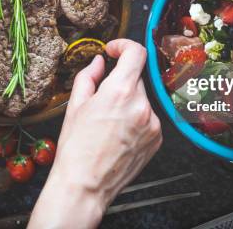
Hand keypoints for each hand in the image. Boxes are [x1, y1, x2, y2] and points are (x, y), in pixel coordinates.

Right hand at [28, 39, 161, 228]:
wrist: (85, 186)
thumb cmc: (76, 149)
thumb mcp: (75, 106)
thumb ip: (88, 76)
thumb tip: (98, 62)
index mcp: (119, 92)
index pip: (136, 52)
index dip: (124, 46)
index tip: (114, 51)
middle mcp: (141, 105)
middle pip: (135, 79)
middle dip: (119, 84)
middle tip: (101, 102)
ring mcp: (152, 123)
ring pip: (141, 99)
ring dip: (128, 103)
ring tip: (109, 124)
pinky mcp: (157, 138)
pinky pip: (148, 117)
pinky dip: (136, 120)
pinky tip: (119, 135)